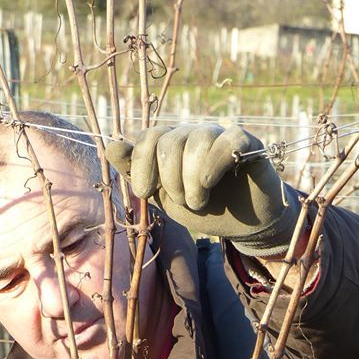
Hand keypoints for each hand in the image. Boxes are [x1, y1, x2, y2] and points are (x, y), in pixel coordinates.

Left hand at [106, 124, 300, 255]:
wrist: (242, 224)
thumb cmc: (202, 209)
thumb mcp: (164, 197)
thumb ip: (137, 173)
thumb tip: (111, 146)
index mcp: (171, 144)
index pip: (148, 137)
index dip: (141, 164)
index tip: (146, 192)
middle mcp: (193, 133)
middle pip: (170, 141)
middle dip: (170, 178)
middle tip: (182, 201)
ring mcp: (220, 135)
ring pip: (197, 140)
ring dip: (192, 179)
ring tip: (199, 201)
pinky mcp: (246, 142)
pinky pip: (229, 138)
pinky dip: (215, 163)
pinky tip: (210, 183)